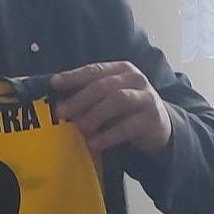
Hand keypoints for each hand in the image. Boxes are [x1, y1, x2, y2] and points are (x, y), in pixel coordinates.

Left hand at [50, 61, 173, 155]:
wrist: (159, 127)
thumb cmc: (127, 111)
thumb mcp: (109, 98)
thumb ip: (89, 96)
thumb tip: (60, 104)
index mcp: (121, 69)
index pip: (94, 70)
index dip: (73, 76)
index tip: (54, 84)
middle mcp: (135, 79)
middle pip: (104, 85)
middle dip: (80, 99)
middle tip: (62, 113)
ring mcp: (145, 97)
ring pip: (117, 100)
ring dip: (95, 115)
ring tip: (80, 129)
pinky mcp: (151, 118)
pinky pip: (127, 126)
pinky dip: (108, 135)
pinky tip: (94, 143)